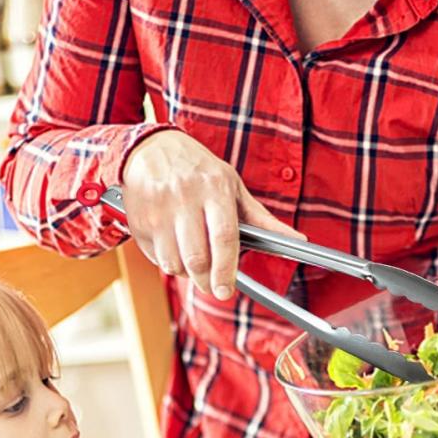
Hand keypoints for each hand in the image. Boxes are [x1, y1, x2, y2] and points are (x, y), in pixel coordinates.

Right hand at [122, 131, 303, 299]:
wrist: (150, 147)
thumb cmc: (199, 170)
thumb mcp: (233, 186)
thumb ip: (262, 219)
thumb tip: (298, 241)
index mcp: (214, 188)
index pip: (224, 237)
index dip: (226, 269)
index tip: (227, 290)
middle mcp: (184, 197)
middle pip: (197, 257)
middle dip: (207, 281)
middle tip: (214, 286)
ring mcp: (158, 209)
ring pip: (174, 263)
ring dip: (187, 273)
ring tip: (194, 262)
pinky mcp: (138, 220)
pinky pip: (156, 258)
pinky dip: (168, 263)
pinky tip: (175, 248)